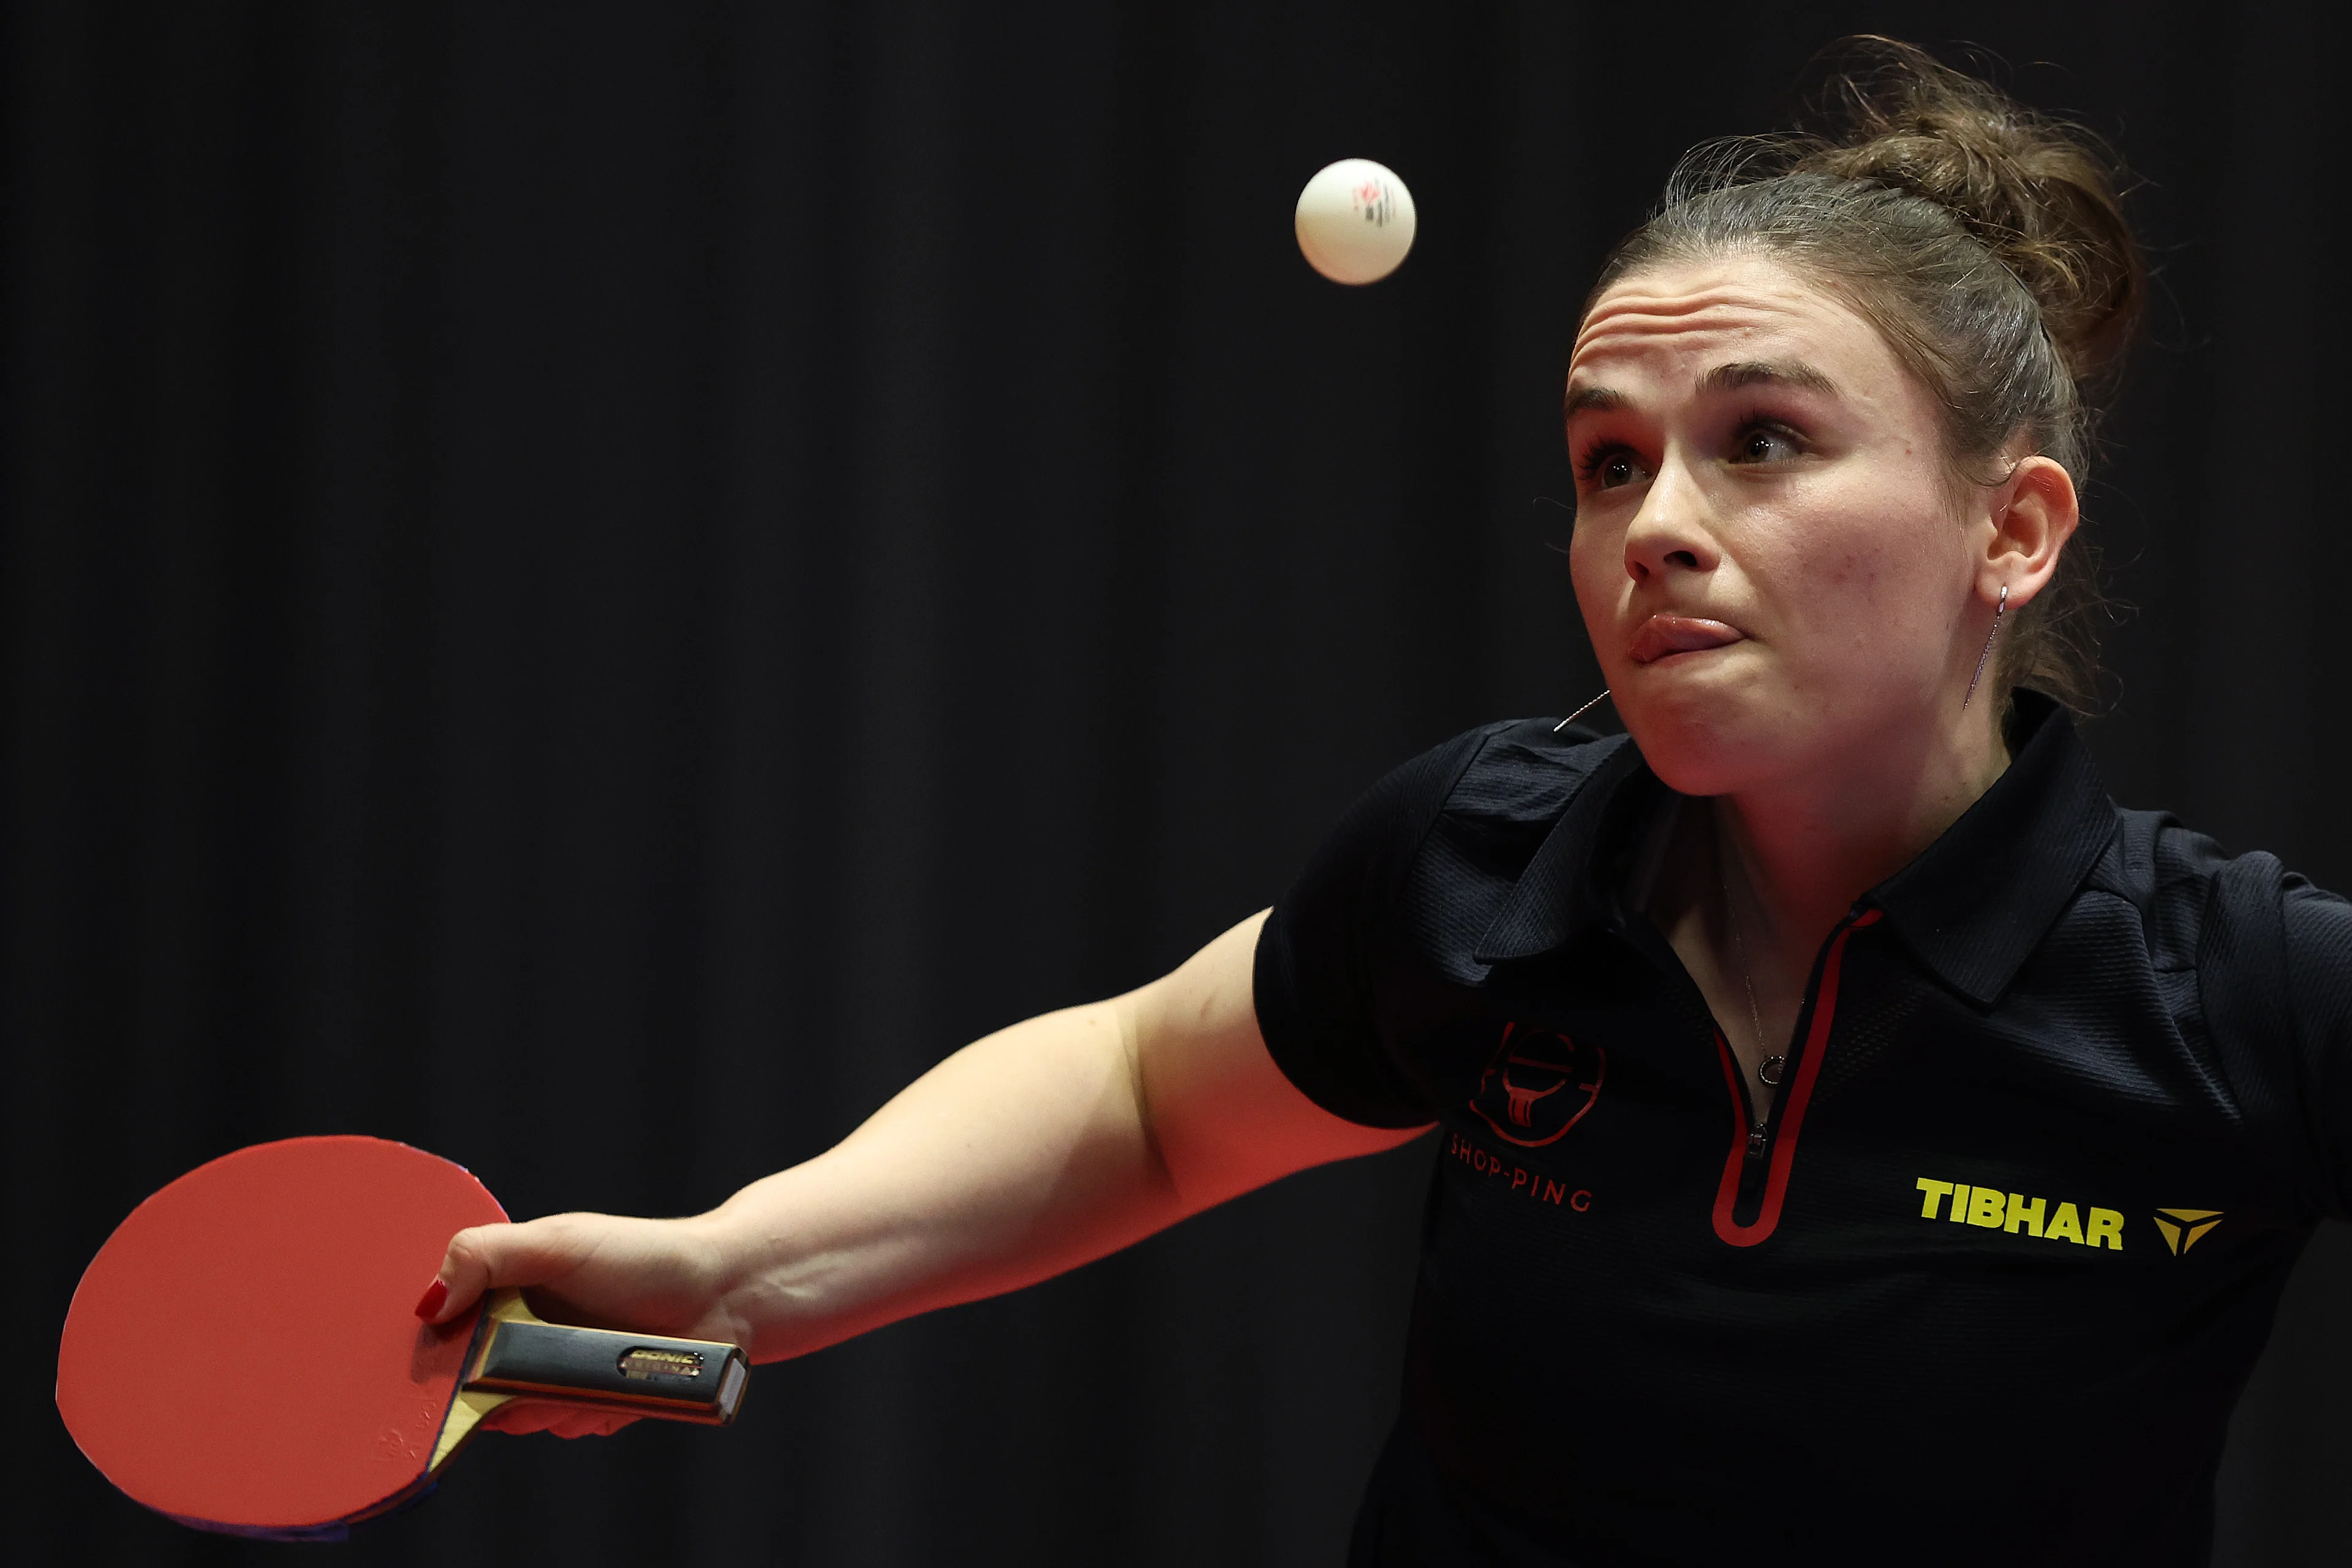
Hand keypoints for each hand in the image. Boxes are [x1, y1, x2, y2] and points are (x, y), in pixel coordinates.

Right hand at [417, 1210, 743, 1439]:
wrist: (724, 1292)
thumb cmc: (645, 1255)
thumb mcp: (559, 1243)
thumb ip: (486, 1255)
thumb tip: (427, 1302)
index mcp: (506, 1291)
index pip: (444, 1334)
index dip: (437, 1354)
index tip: (444, 1361)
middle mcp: (525, 1336)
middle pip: (473, 1386)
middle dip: (491, 1388)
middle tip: (527, 1367)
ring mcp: (560, 1373)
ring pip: (521, 1415)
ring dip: (542, 1403)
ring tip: (583, 1370)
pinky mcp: (593, 1405)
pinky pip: (568, 1428)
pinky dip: (583, 1414)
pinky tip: (609, 1389)